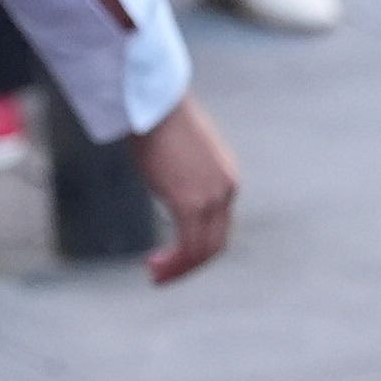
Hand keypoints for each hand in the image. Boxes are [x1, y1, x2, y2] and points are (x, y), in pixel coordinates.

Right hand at [128, 94, 238, 283]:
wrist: (156, 105)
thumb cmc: (160, 123)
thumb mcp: (182, 154)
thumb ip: (185, 176)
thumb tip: (170, 184)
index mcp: (226, 180)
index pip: (220, 226)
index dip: (197, 247)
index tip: (172, 255)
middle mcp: (225, 191)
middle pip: (216, 244)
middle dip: (189, 265)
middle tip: (162, 274)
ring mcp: (210, 198)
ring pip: (203, 250)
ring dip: (179, 269)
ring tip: (155, 275)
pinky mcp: (190, 202)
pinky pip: (188, 246)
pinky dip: (174, 262)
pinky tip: (154, 266)